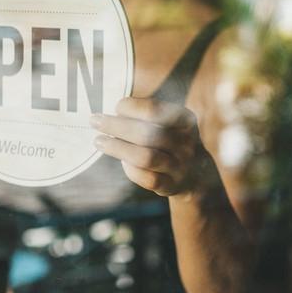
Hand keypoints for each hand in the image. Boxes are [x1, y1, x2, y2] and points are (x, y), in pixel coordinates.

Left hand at [91, 97, 216, 197]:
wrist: (195, 174)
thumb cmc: (170, 140)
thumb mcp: (168, 123)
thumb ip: (145, 114)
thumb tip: (112, 108)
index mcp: (185, 120)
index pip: (155, 110)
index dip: (132, 108)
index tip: (116, 106)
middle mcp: (185, 143)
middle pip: (147, 134)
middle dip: (117, 126)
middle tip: (95, 121)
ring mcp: (180, 166)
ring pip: (146, 157)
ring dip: (118, 148)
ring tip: (99, 141)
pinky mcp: (172, 186)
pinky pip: (148, 179)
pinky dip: (131, 170)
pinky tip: (121, 162)